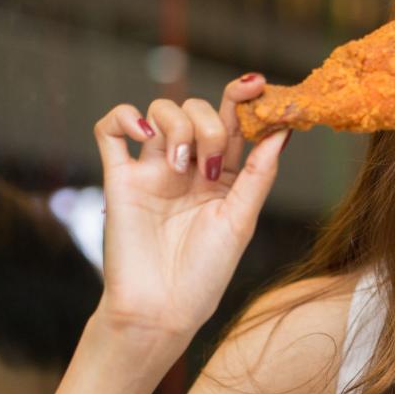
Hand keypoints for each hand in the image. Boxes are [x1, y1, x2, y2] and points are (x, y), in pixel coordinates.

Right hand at [92, 74, 287, 350]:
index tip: (257, 84)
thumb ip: (259, 174)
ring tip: (181, 166)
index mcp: (225, 175)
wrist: (160, 309)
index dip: (244, 98)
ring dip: (177, 126)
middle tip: (210, 166)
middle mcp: (189, 166)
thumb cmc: (206, 273)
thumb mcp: (241, 220)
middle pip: (197, 109)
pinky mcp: (118, 177)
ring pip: (159, 110)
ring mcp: (153, 169)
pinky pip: (111, 129)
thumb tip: (284, 131)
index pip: (233, 122)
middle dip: (210, 125)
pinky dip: (125, 117)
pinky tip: (143, 135)